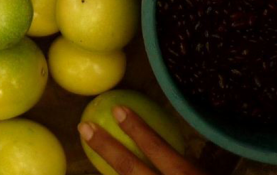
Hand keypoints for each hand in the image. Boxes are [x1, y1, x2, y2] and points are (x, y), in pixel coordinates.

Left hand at [80, 105, 205, 174]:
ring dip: (106, 172)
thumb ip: (191, 167)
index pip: (158, 148)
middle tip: (84, 127)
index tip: (118, 108)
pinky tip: (105, 173)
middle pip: (130, 169)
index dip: (137, 127)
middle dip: (105, 147)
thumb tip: (174, 149)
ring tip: (89, 152)